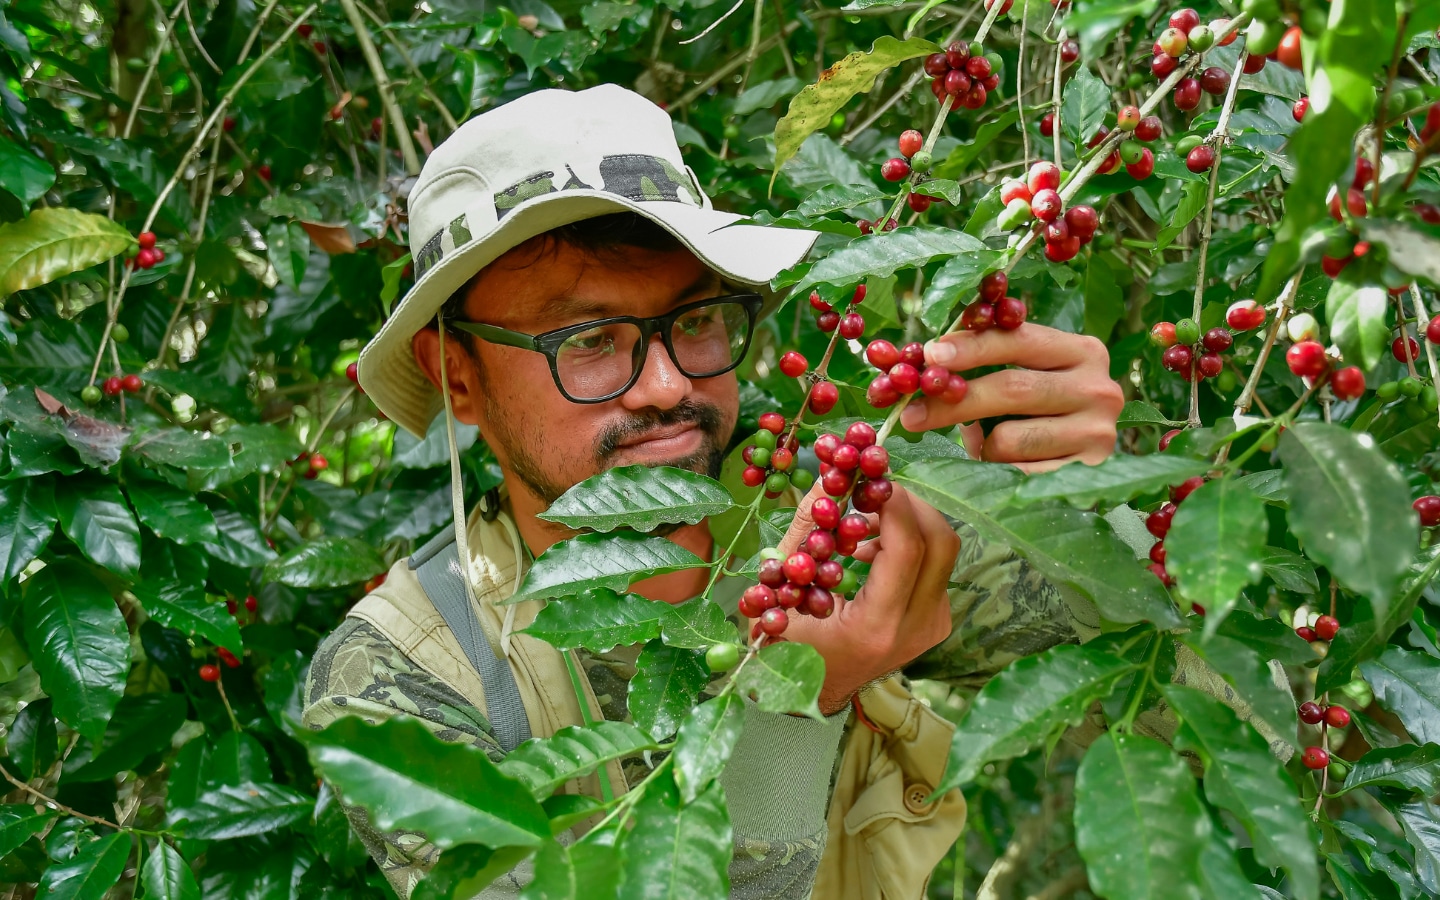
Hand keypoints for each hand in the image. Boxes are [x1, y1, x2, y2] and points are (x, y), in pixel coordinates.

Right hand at [775, 482, 957, 713]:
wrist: (812, 692)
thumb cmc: (787, 646)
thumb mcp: (782, 589)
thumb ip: (805, 531)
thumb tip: (828, 477)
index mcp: (876, 625)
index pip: (907, 549)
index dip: (895, 504)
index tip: (870, 479)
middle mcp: (916, 627)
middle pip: (941, 543)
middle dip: (911, 504)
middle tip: (875, 490)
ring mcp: (932, 626)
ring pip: (944, 551)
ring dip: (909, 523)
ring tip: (865, 522)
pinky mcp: (936, 620)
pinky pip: (936, 567)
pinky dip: (909, 544)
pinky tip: (872, 550)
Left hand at [898, 323, 1124, 471]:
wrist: (1086, 469)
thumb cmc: (1041, 413)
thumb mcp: (1023, 377)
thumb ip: (987, 363)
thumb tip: (926, 364)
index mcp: (1083, 352)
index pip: (1019, 341)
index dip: (971, 347)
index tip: (929, 355)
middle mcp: (1099, 389)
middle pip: (1011, 389)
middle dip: (953, 401)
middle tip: (910, 413)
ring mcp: (1098, 434)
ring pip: (1009, 438)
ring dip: (981, 446)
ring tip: (983, 447)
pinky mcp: (1086, 477)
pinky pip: (1016, 475)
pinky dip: (996, 472)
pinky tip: (998, 470)